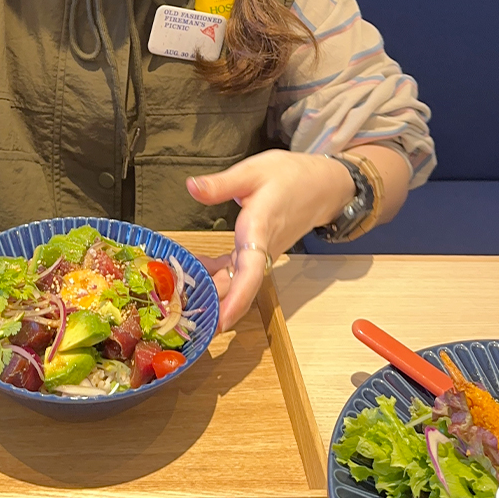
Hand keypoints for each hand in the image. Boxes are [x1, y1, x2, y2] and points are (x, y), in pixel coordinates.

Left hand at [186, 149, 354, 330]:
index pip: (251, 270)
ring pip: (235, 282)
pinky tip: (191, 271)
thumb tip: (192, 187)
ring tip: (177, 304)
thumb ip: (221, 184)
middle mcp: (262, 249)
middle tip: (183, 326)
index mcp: (260, 228)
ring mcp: (261, 254)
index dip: (237, 297)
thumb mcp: (253, 171)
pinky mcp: (257, 253)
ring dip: (210, 293)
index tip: (222, 321)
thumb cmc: (291, 177)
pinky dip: (213, 275)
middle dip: (215, 308)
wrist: (322, 186)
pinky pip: (235, 272)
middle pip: (239, 286)